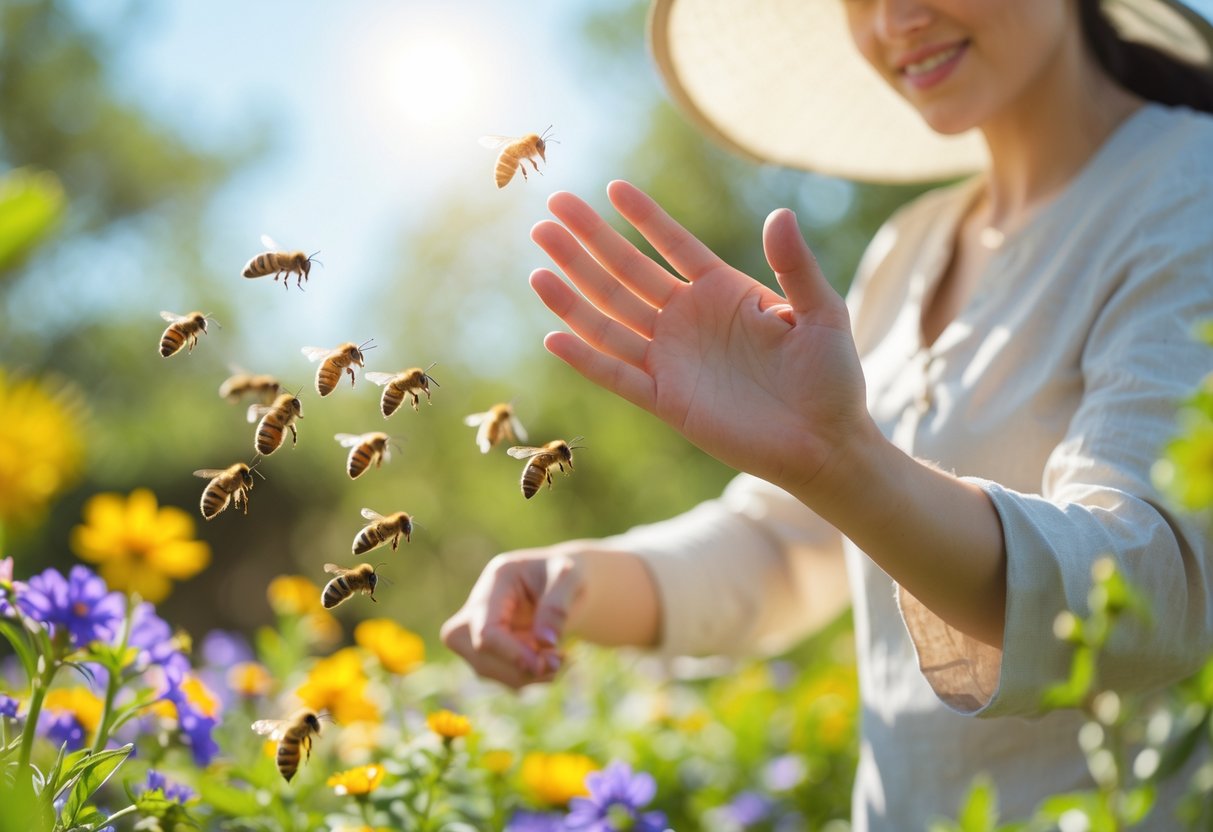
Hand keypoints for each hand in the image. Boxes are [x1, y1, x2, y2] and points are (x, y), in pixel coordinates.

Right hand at [439, 549, 581, 688]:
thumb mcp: (571, 579)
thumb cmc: (567, 576)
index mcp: (497, 580)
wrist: (565, 584)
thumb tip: (545, 643)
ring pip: (486, 669)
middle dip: (518, 667)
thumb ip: (557, 607)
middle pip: (479, 652)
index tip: (545, 665)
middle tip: (558, 663)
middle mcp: (477, 605)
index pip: (486, 630)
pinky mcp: (484, 649)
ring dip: (527, 674)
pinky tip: (551, 660)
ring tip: (560, 658)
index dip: (512, 654)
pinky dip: (528, 676)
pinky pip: (500, 675)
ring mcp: (474, 629)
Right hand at [530, 180, 870, 494]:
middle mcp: (688, 320)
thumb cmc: (832, 377)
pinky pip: (616, 375)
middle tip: (550, 209)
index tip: (611, 188)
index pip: (672, 245)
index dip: (643, 218)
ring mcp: (672, 359)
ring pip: (610, 319)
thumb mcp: (822, 313)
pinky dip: (585, 357)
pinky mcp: (666, 400)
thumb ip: (796, 265)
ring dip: (573, 293)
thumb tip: (780, 214)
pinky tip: (553, 334)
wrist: (826, 443)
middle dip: (587, 243)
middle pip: (626, 274)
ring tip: (539, 264)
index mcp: (723, 292)